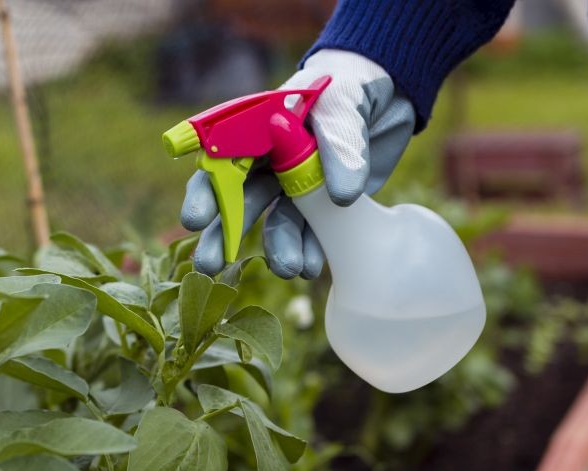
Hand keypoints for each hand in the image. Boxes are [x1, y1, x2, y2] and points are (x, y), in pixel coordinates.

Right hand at [181, 49, 416, 277]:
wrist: (392, 92)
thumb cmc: (354, 84)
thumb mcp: (345, 103)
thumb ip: (340, 143)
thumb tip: (340, 196)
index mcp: (257, 130)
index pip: (221, 162)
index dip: (206, 192)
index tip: (196, 220)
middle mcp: (269, 162)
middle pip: (239, 201)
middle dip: (224, 234)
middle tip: (209, 265)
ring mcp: (296, 186)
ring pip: (277, 222)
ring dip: (278, 248)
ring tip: (289, 270)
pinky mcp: (324, 205)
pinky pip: (312, 233)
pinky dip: (311, 250)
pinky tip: (311, 267)